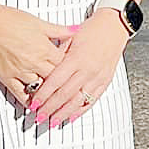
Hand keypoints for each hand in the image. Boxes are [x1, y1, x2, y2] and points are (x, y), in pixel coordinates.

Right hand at [0, 3, 75, 108]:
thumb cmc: (11, 20)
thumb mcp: (39, 23)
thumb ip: (59, 30)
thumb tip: (77, 30)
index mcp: (45, 48)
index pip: (65, 65)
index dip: (73, 70)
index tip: (78, 75)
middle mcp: (34, 62)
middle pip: (55, 79)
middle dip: (64, 86)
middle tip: (72, 94)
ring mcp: (20, 72)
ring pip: (40, 89)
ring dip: (48, 96)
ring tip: (57, 104)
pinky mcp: (6, 78)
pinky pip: (20, 95)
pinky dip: (29, 101)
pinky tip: (36, 106)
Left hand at [29, 10, 129, 128]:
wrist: (114, 26)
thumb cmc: (91, 30)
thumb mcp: (70, 38)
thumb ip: (57, 56)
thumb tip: (42, 70)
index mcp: (76, 58)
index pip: (55, 81)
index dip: (43, 95)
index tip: (34, 104)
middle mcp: (87, 69)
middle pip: (65, 94)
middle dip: (50, 108)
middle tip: (38, 117)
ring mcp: (97, 77)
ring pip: (78, 101)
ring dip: (63, 113)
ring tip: (52, 122)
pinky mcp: (105, 81)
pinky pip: (92, 100)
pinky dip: (81, 111)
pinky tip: (71, 117)